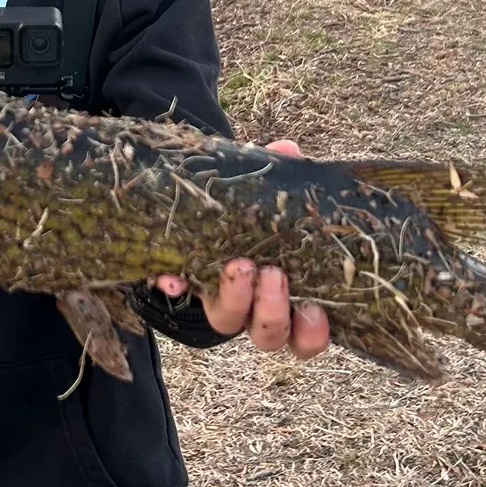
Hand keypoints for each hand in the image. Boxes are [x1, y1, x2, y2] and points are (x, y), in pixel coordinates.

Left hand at [152, 139, 330, 358]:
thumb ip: (281, 180)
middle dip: (272, 309)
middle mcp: (253, 309)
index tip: (314, 309)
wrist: (208, 212)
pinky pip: (178, 293)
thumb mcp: (272, 199)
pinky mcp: (186, 287)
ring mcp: (218, 301)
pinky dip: (176, 284)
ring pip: (228, 321)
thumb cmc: (255, 214)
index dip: (312, 332)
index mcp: (286, 297)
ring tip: (238, 265)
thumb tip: (289, 151)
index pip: (306, 335)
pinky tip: (171, 274)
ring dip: (235, 297)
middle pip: (268, 334)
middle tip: (271, 273)